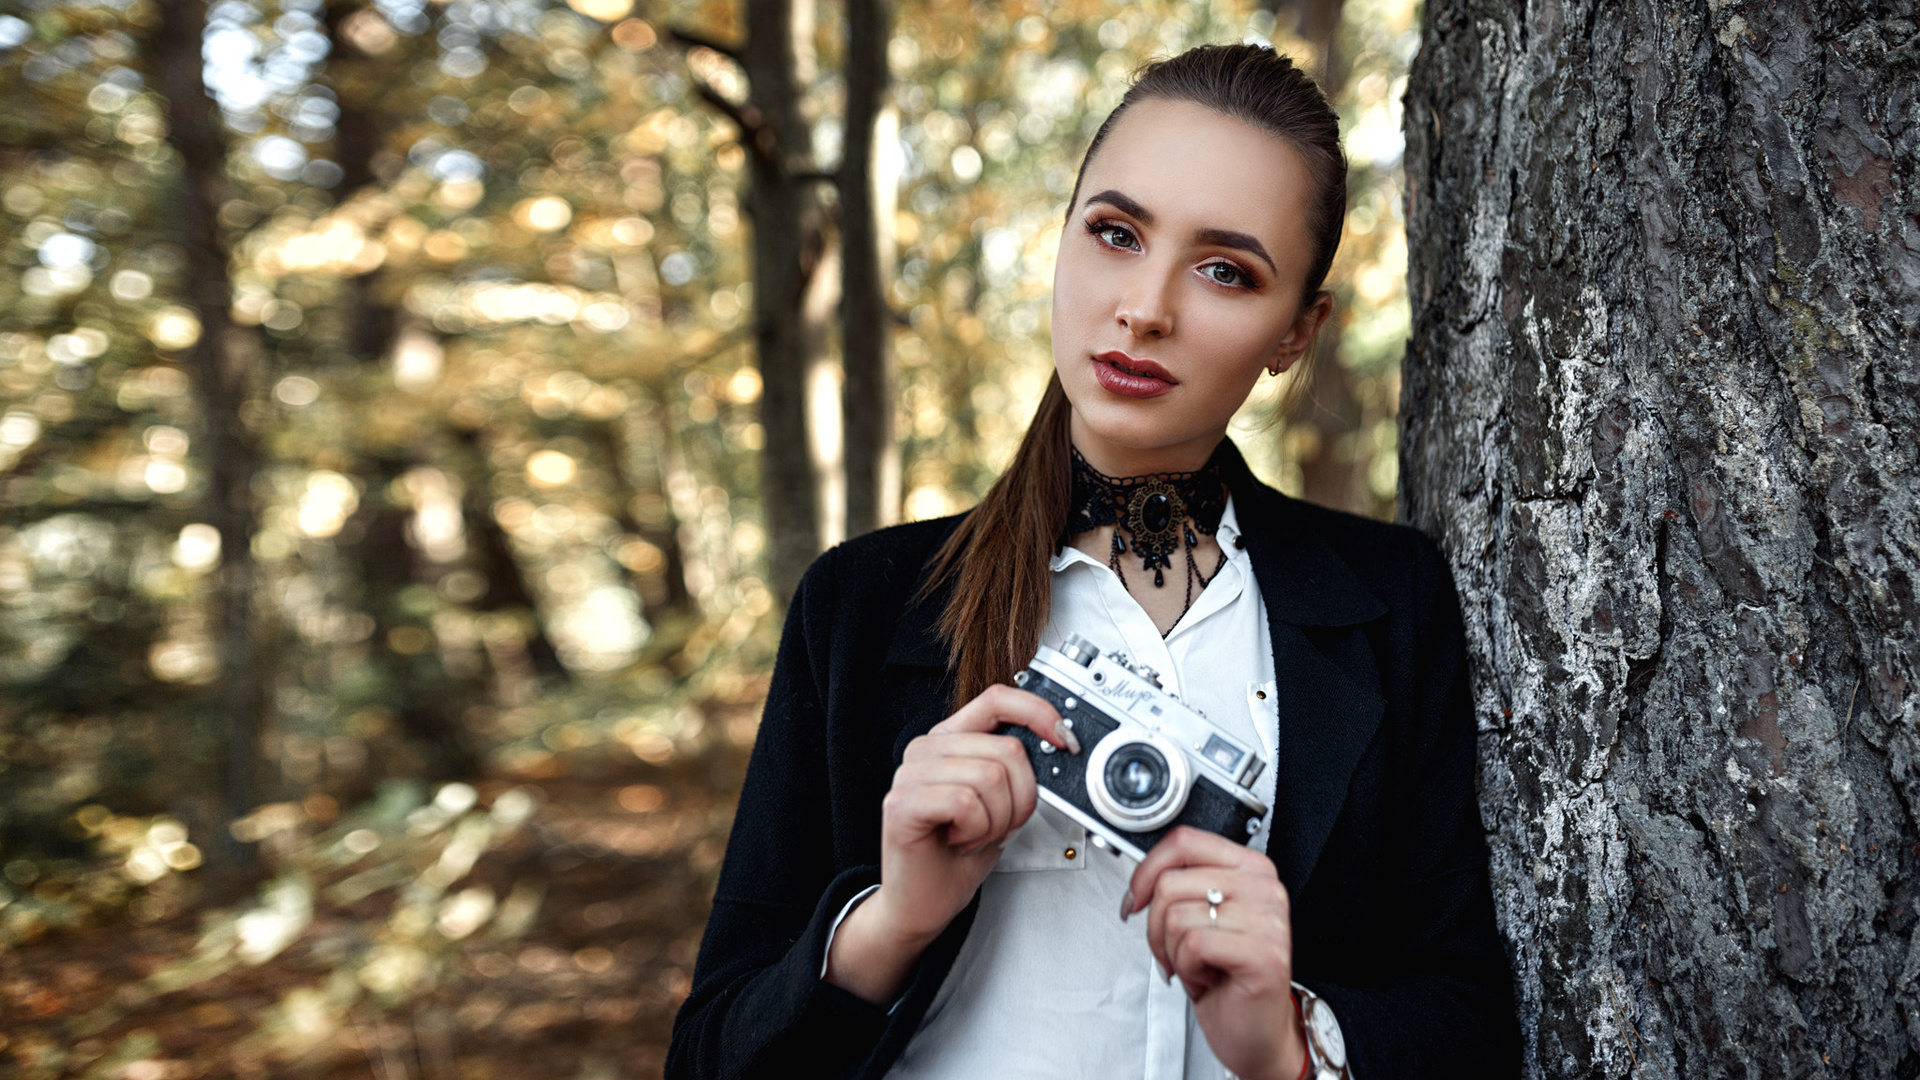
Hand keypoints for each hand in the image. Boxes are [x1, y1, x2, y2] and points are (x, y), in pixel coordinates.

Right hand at [824, 684, 1077, 1002]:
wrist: (922, 901)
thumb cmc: (956, 854)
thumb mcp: (997, 802)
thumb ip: (1013, 768)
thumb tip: (1055, 745)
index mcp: (950, 739)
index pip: (997, 699)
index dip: (1037, 712)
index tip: (1064, 740)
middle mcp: (927, 749)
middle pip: (1007, 749)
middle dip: (1021, 798)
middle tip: (998, 825)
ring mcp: (910, 774)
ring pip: (991, 776)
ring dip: (998, 820)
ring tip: (975, 834)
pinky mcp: (902, 804)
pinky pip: (966, 802)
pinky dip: (977, 830)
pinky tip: (959, 840)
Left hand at [1123, 827, 1307, 1079]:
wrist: (1254, 1031)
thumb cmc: (1225, 977)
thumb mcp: (1199, 918)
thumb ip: (1179, 885)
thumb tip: (1140, 881)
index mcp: (1250, 867)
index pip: (1184, 841)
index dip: (1147, 869)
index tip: (1137, 898)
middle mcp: (1264, 888)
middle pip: (1172, 882)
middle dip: (1156, 926)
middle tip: (1176, 951)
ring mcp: (1269, 921)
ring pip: (1177, 915)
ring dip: (1173, 951)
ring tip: (1197, 965)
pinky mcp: (1264, 954)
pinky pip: (1193, 944)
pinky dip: (1187, 968)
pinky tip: (1207, 978)